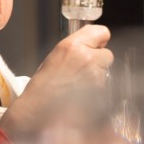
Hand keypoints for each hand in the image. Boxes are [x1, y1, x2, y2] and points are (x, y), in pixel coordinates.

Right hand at [0, 24, 112, 140]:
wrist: (37, 111)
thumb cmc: (42, 87)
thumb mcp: (56, 56)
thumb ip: (78, 47)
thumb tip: (96, 44)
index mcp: (73, 46)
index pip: (102, 32)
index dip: (99, 41)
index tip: (96, 47)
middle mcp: (87, 58)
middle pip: (107, 55)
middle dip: (98, 62)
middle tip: (81, 72)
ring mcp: (95, 77)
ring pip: (106, 73)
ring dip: (97, 78)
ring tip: (77, 87)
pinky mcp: (100, 94)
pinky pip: (104, 89)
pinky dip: (97, 93)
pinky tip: (81, 96)